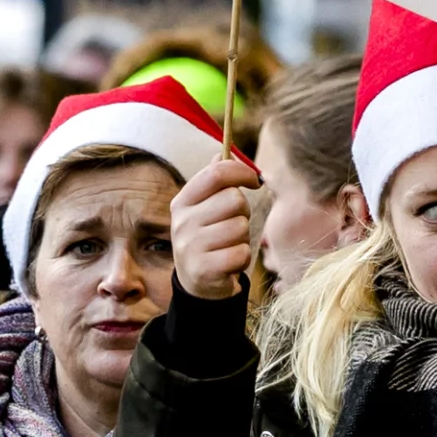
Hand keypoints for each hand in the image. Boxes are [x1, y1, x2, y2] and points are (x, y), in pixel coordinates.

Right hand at [169, 153, 260, 300]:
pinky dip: (242, 257)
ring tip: (229, 245)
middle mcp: (182, 222)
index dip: (242, 172)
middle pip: (234, 200)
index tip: (254, 180)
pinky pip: (241, 252)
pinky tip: (229, 262)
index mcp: (183, 201)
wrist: (197, 284)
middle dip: (243, 212)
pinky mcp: (203, 269)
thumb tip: (222, 153)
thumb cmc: (209, 237)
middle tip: (233, 224)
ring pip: (240, 227)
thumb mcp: (205, 208)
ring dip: (243, 237)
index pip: (216, 173)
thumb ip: (214, 182)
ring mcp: (190, 246)